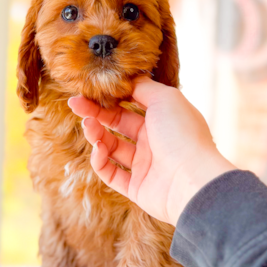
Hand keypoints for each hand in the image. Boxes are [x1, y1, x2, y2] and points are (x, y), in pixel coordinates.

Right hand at [68, 77, 235, 225]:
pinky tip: (99, 148)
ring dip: (96, 135)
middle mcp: (154, 140)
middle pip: (117, 124)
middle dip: (95, 113)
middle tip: (75, 105)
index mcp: (163, 118)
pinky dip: (100, 161)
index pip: (131, 104)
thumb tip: (126, 79)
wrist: (192, 179)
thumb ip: (142, 87)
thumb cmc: (182, 134)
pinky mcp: (137, 188)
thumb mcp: (165, 98)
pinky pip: (111, 173)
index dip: (110, 97)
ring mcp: (146, 165)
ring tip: (88, 126)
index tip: (89, 90)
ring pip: (111, 147)